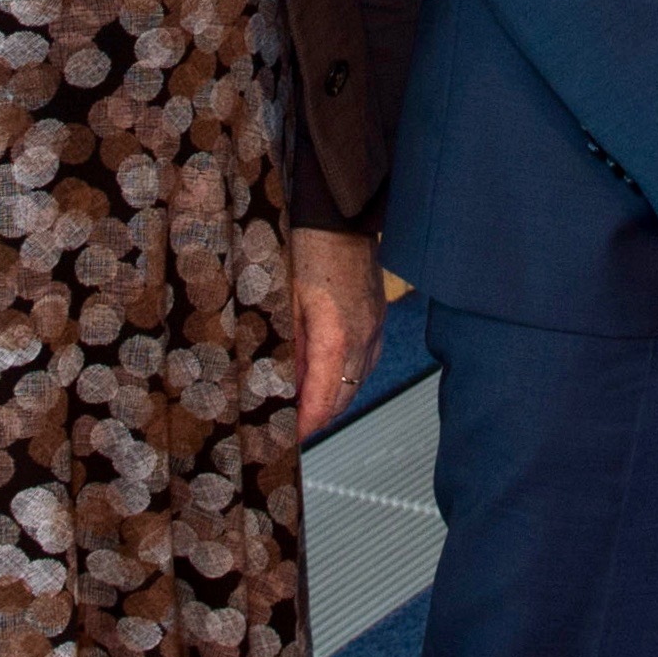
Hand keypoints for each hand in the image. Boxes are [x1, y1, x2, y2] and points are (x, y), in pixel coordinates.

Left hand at [289, 229, 387, 437]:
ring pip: (356, 383)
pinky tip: (326, 374)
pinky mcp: (377, 318)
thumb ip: (285, 350)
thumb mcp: (283, 304)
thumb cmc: (309, 250)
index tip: (287, 438)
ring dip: (332, 398)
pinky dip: (346, 377)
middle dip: (317, 418)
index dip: (305, 426)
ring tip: (303, 404)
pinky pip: (365, 362)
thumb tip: (280, 385)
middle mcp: (362, 338)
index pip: (323, 401)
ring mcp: (374, 328)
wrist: (340, 218)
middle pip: (343, 399)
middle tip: (290, 427)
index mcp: (336, 337)